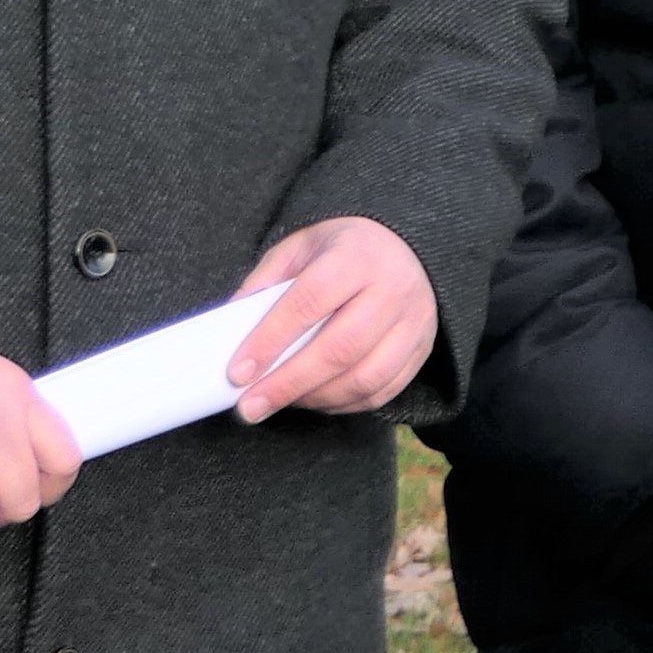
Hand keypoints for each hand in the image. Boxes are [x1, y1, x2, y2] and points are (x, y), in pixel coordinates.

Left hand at [226, 218, 440, 421]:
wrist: (406, 246)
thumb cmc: (343, 249)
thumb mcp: (300, 247)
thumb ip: (265, 283)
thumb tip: (231, 332)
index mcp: (356, 256)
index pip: (309, 303)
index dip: (270, 341)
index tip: (238, 372)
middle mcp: (393, 289)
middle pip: (339, 348)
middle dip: (289, 383)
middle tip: (252, 405)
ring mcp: (414, 322)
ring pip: (365, 376)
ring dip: (316, 398)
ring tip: (283, 402)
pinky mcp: (421, 349)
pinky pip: (384, 390)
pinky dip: (345, 404)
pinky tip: (316, 400)